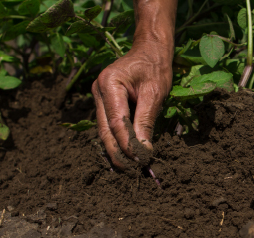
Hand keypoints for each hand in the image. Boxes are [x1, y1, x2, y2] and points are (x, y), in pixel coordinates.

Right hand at [92, 41, 172, 169]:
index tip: (141, 160)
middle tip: (132, 171)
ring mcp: (98, 97)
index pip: (116, 122)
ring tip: (129, 168)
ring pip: (104, 131)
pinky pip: (108, 126)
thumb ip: (146, 121)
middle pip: (105, 130)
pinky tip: (126, 155)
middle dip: (118, 152)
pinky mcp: (104, 103)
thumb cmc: (155, 68)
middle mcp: (98, 91)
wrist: (150, 51)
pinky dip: (117, 141)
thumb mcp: (155, 93)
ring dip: (116, 150)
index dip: (127, 144)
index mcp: (109, 84)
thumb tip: (143, 150)